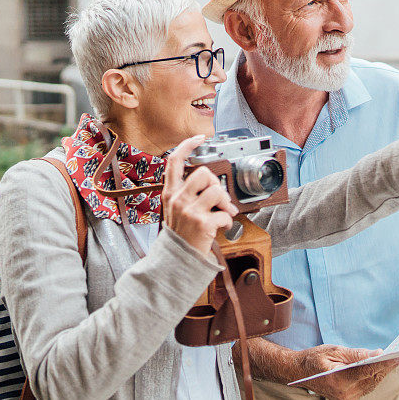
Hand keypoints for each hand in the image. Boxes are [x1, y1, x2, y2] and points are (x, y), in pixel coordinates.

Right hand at [162, 135, 238, 255]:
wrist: (176, 261)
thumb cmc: (181, 235)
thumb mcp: (176, 210)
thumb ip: (188, 194)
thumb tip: (212, 185)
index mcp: (170, 193)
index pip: (174, 161)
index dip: (187, 145)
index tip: (200, 138)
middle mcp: (178, 199)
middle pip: (203, 173)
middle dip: (216, 184)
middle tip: (218, 199)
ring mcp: (189, 211)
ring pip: (217, 190)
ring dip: (225, 203)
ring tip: (222, 213)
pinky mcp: (202, 223)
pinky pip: (225, 213)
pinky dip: (227, 221)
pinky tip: (221, 227)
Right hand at [296, 345, 398, 399]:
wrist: (298, 373)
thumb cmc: (315, 358)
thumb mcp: (334, 350)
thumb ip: (356, 354)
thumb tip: (377, 353)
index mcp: (338, 380)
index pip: (368, 371)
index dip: (385, 363)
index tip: (398, 354)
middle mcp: (344, 394)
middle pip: (373, 378)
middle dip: (387, 366)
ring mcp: (346, 399)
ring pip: (372, 384)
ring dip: (383, 372)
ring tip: (394, 358)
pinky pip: (366, 387)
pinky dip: (374, 376)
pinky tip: (381, 366)